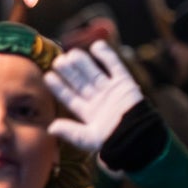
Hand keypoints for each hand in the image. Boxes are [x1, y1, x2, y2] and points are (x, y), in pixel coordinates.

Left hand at [45, 40, 144, 156]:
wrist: (139, 136)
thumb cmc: (114, 141)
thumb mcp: (88, 139)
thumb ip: (70, 132)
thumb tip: (51, 128)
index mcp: (87, 112)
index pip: (69, 96)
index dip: (59, 87)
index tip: (48, 76)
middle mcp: (97, 99)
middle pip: (80, 82)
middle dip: (69, 72)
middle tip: (59, 61)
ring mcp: (110, 90)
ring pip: (94, 73)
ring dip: (83, 63)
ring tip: (72, 54)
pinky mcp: (125, 83)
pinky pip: (115, 67)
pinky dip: (107, 56)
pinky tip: (96, 46)